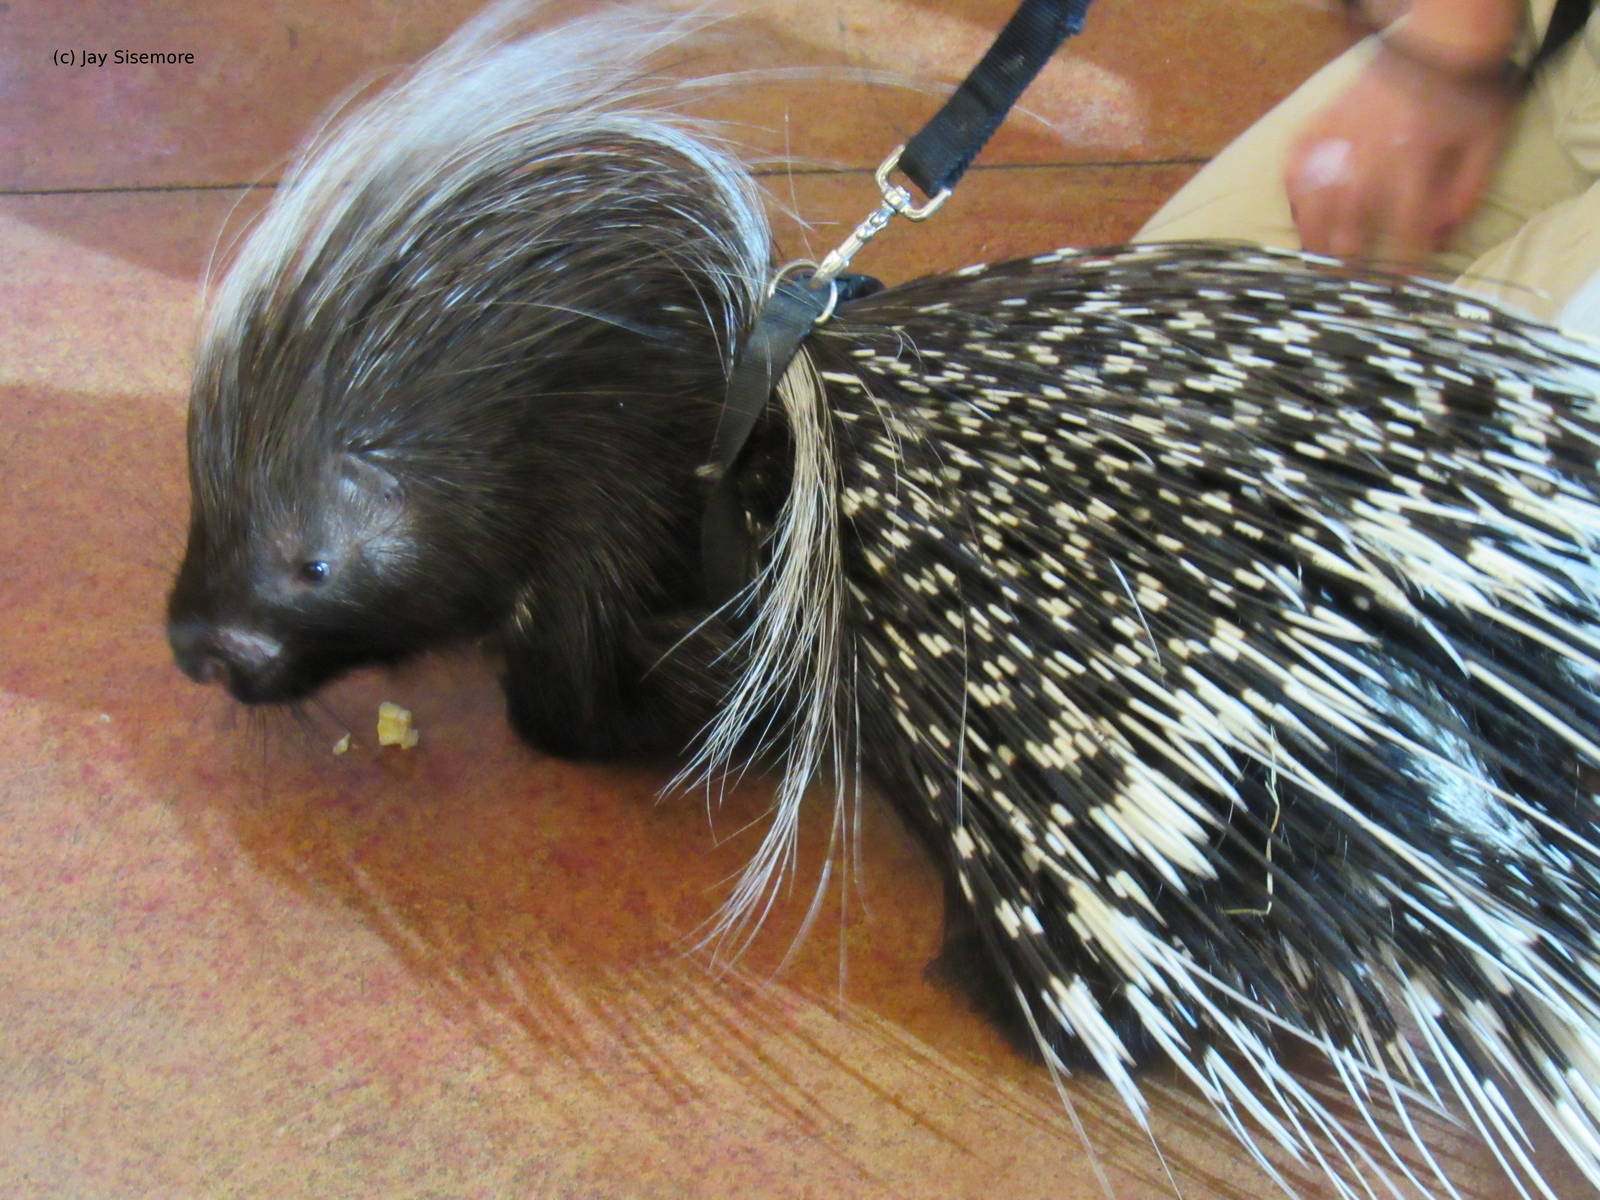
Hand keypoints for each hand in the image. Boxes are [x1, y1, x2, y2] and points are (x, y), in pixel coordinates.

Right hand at [1285, 37, 1517, 265]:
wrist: (1439, 36)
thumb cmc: (1468, 92)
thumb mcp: (1486, 144)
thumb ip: (1464, 195)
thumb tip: (1439, 240)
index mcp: (1414, 161)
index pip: (1403, 229)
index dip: (1399, 266)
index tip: (1395, 289)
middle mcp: (1369, 155)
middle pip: (1350, 224)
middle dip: (1347, 263)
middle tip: (1346, 288)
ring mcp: (1338, 138)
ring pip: (1314, 201)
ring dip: (1313, 238)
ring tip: (1314, 263)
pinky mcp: (1320, 122)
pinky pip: (1295, 165)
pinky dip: (1293, 192)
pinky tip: (1298, 213)